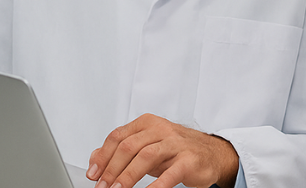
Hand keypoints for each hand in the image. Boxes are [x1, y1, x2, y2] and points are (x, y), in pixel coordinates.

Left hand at [86, 113, 239, 187]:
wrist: (212, 153)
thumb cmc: (177, 150)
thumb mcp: (147, 146)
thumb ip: (121, 149)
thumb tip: (95, 158)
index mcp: (148, 123)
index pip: (118, 136)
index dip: (102, 157)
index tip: (93, 174)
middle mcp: (161, 129)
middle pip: (129, 146)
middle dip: (112, 169)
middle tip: (103, 186)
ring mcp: (176, 143)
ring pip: (146, 155)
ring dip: (127, 176)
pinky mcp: (189, 159)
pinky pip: (169, 173)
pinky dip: (155, 185)